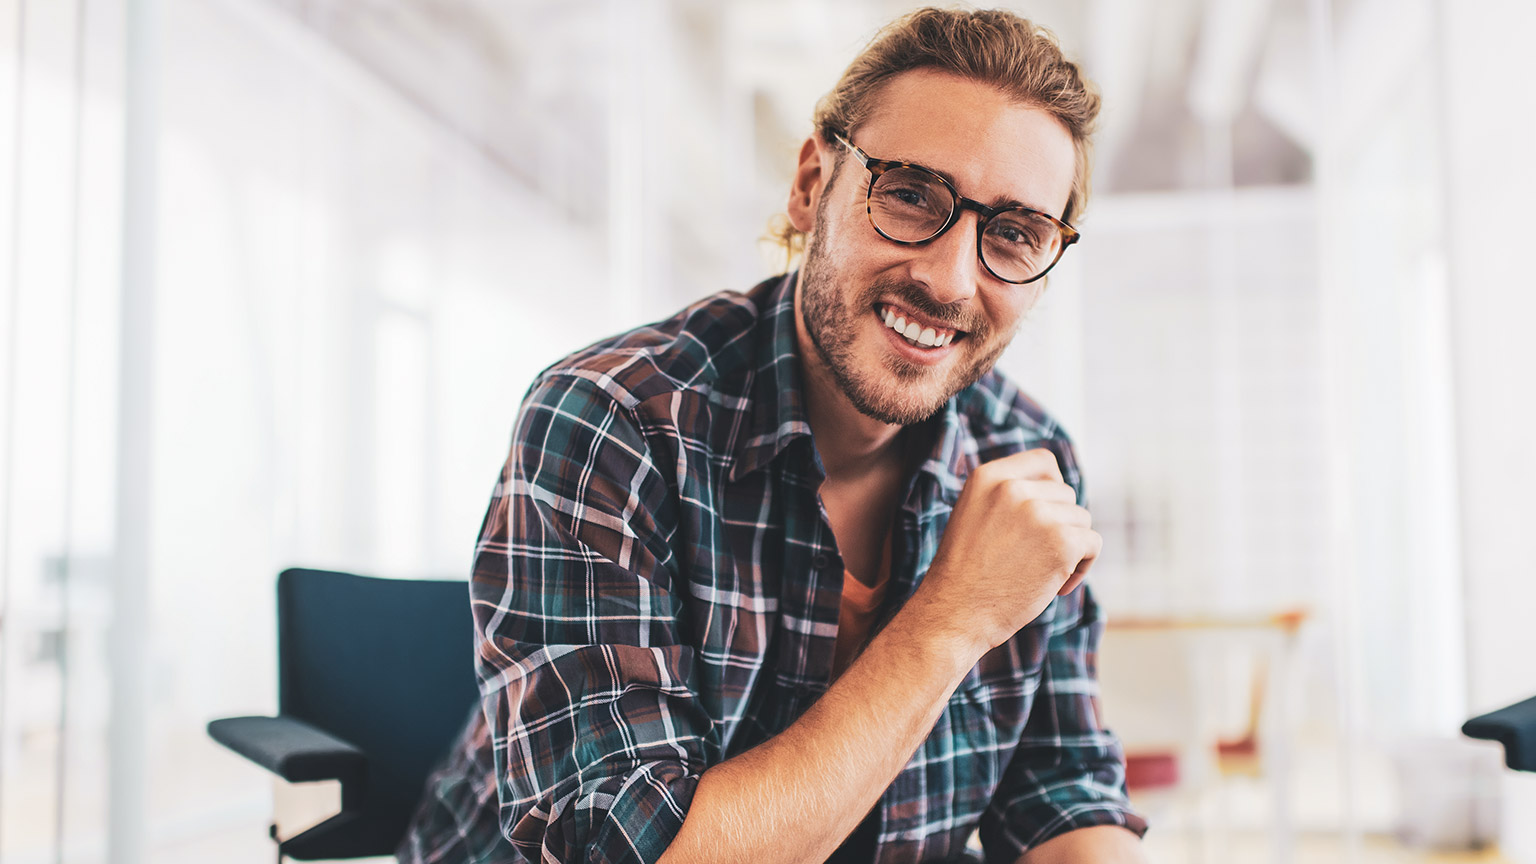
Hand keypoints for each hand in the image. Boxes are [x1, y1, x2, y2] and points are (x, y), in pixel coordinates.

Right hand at [913, 448, 1100, 651]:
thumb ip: (1007, 496)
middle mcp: (1012, 488)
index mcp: (988, 477)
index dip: (1054, 485)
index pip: (1043, 461)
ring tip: (1044, 573)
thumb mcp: (974, 515)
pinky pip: (1092, 543)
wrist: (955, 614)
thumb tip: (1057, 491)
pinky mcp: (1061, 542)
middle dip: (1060, 525)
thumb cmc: (966, 573)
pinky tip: (1058, 586)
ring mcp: (1038, 513)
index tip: (1049, 513)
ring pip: (1081, 519)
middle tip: (1037, 557)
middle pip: (1066, 494)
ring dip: (1071, 547)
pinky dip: (1083, 567)